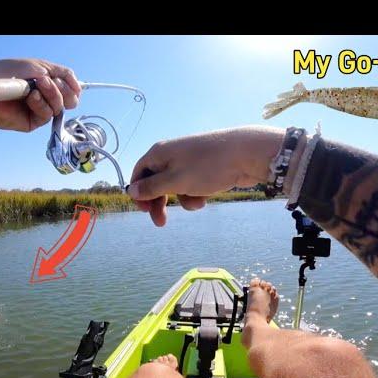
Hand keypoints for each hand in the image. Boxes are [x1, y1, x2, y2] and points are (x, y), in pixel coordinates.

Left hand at [0, 58, 81, 131]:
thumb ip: (60, 73)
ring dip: (51, 94)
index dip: (73, 84)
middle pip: (70, 98)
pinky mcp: (33, 122)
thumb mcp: (36, 66)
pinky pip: (49, 114)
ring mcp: (39, 110)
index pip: (69, 84)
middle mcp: (44, 96)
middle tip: (46, 82)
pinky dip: (42, 104)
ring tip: (34, 87)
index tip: (71, 83)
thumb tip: (79, 86)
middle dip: (62, 89)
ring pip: (61, 106)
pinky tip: (30, 98)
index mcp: (45, 81)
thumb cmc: (5, 74)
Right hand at [127, 126, 284, 225]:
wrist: (245, 153)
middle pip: (156, 182)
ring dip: (182, 200)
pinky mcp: (204, 168)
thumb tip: (131, 191)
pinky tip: (206, 198)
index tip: (144, 210)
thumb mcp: (175, 181)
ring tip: (196, 205)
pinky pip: (192, 185)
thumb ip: (152, 188)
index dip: (139, 192)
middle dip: (158, 202)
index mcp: (159, 153)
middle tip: (160, 223)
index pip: (139, 173)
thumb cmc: (207, 166)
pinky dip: (195, 194)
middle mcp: (171, 155)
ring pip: (176, 187)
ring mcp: (189, 161)